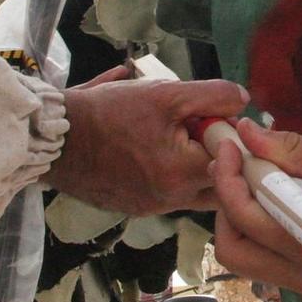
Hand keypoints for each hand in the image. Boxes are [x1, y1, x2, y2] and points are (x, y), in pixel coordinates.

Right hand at [47, 75, 247, 213]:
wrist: (56, 140)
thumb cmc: (108, 114)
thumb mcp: (165, 94)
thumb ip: (212, 96)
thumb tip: (244, 100)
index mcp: (183, 175)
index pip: (234, 162)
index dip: (233, 135)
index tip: (220, 116)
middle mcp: (172, 200)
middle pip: (219, 182)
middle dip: (218, 153)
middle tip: (202, 125)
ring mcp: (153, 208)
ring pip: (194, 189)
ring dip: (194, 161)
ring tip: (176, 133)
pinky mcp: (136, 207)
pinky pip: (169, 191)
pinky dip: (171, 170)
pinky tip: (153, 145)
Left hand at [210, 118, 301, 294]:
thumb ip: (293, 149)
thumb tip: (247, 134)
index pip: (244, 212)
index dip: (227, 173)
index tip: (230, 141)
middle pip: (232, 246)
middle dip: (225, 202)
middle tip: (239, 165)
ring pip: (244, 256)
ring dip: (239, 216)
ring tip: (259, 178)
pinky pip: (265, 260)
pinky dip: (258, 229)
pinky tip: (278, 198)